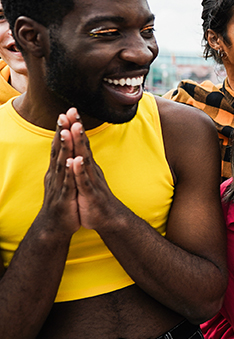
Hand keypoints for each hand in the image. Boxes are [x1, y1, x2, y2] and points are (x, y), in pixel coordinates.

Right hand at [35, 112, 80, 238]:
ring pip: (61, 163)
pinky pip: (68, 182)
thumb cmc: (62, 201)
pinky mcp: (64, 197)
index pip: (61, 145)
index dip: (64, 129)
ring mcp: (59, 185)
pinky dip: (69, 171)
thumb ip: (63, 165)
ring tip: (67, 131)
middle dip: (62, 132)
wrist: (55, 226)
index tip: (67, 111)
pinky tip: (72, 161)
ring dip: (65, 147)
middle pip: (59, 149)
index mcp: (57, 169)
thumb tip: (66, 150)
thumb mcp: (63, 180)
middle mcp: (55, 174)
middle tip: (64, 114)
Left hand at [62, 111, 130, 232]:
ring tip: (74, 128)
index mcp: (87, 165)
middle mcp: (90, 169)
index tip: (69, 110)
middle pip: (83, 145)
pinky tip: (76, 161)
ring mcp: (91, 180)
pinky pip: (84, 180)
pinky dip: (80, 170)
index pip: (80, 142)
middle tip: (72, 111)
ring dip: (79, 144)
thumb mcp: (85, 177)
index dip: (74, 127)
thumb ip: (82, 162)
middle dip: (76, 128)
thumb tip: (78, 148)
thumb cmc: (94, 197)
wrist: (108, 218)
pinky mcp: (91, 193)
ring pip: (84, 159)